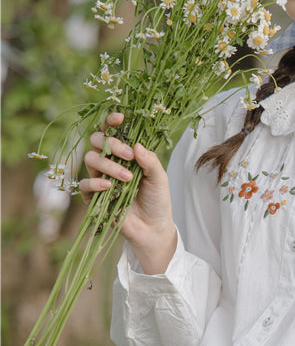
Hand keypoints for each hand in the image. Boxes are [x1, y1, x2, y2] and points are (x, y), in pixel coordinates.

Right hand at [80, 112, 176, 273]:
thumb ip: (150, 161)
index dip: (111, 122)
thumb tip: (137, 145)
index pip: (112, 131)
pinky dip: (95, 182)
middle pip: (97, 140)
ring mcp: (100, 177)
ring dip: (109, 165)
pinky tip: (109, 187)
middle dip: (112, 144)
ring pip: (91, 159)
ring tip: (128, 178)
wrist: (153, 227)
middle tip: (130, 156)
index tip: (120, 118)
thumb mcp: (159, 178)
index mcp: (125, 153)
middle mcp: (110, 161)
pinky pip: (84, 183)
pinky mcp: (93, 196)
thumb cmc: (157, 199)